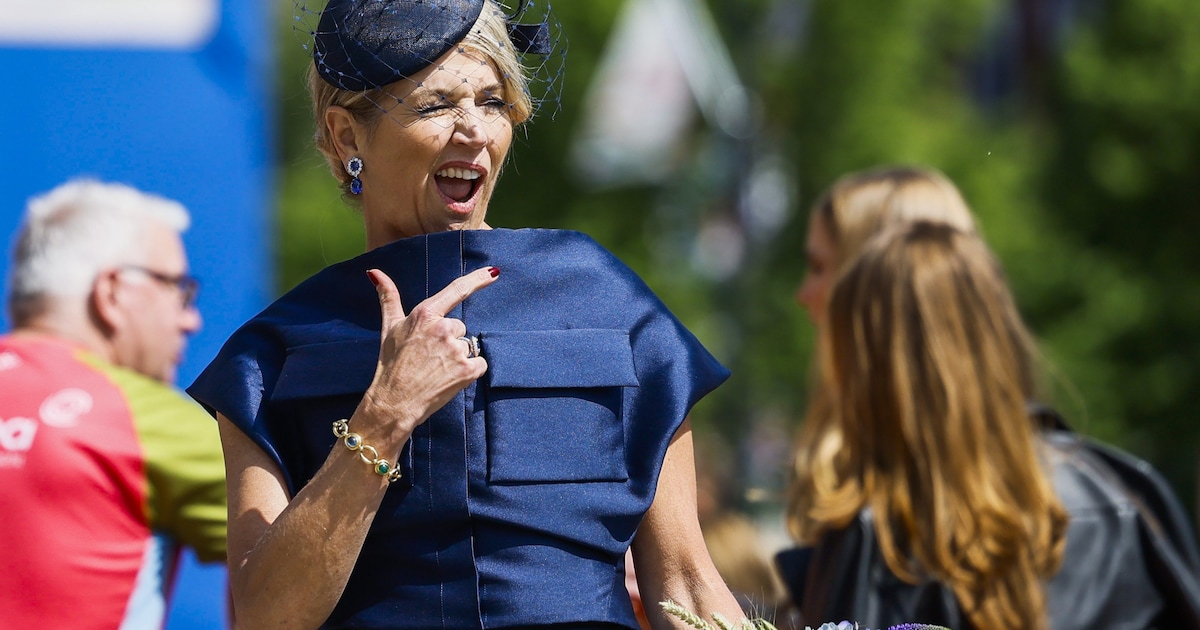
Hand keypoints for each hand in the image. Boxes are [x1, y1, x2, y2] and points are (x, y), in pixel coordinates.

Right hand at [357, 266, 498, 443]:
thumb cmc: (390, 363)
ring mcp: (456, 349)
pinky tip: (449, 378)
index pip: (457, 290)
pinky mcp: (467, 369)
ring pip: (467, 347)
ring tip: (435, 370)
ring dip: (456, 358)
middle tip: (428, 357)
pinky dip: (469, 371)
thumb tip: (374, 272)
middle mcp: (443, 328)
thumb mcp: (389, 327)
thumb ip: (388, 297)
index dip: (478, 279)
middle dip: (448, 341)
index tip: (494, 272)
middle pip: (459, 328)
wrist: (394, 402)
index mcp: (425, 314)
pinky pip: (479, 363)